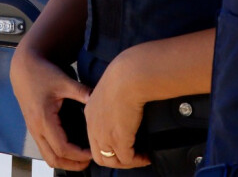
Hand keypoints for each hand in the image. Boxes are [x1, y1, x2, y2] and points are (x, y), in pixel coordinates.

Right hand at [9, 47, 92, 170]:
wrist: (23, 67)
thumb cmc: (42, 73)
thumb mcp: (63, 81)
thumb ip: (81, 91)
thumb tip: (98, 99)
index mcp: (44, 119)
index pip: (62, 148)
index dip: (79, 155)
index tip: (93, 151)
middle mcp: (36, 128)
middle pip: (53, 159)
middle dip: (73, 164)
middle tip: (90, 160)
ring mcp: (33, 129)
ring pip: (48, 156)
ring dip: (65, 161)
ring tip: (82, 158)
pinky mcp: (33, 127)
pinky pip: (45, 148)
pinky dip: (58, 153)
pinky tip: (72, 147)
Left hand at [86, 51, 150, 169]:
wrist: (130, 75)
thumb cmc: (126, 74)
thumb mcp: (112, 87)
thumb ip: (114, 99)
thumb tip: (126, 105)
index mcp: (91, 111)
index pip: (94, 138)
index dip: (108, 145)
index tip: (123, 145)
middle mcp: (94, 125)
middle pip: (100, 155)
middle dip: (117, 159)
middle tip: (133, 156)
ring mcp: (105, 134)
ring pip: (112, 160)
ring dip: (128, 162)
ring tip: (142, 157)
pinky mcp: (119, 139)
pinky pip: (127, 159)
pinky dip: (138, 160)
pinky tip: (146, 156)